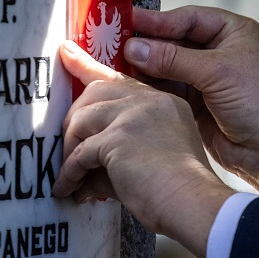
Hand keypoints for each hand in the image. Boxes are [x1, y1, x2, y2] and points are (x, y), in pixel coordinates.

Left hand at [53, 42, 232, 254]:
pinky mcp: (119, 137)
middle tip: (66, 145)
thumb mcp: (154, 157)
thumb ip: (121, 148)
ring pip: (81, 120)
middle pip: (94, 91)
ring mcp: (134, 115)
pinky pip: (80, 153)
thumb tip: (82, 163)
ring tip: (70, 174)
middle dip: (74, 118)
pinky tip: (69, 189)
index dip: (88, 66)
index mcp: (164, 102)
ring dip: (69, 149)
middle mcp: (150, 102)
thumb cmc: (179, 191)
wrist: (192, 204)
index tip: (67, 53)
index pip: (120, 79)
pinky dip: (70, 174)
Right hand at [124, 6, 258, 192]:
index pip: (188, 19)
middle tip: (114, 44)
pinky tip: (129, 84)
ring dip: (144, 66)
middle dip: (146, 44)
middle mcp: (219, 51)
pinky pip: (166, 87)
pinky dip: (149, 87)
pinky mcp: (195, 101)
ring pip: (166, 65)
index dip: (158, 20)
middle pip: (173, 41)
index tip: (128, 20)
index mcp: (233, 33)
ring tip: (115, 64)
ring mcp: (206, 77)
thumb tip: (134, 48)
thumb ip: (174, 59)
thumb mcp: (218, 73)